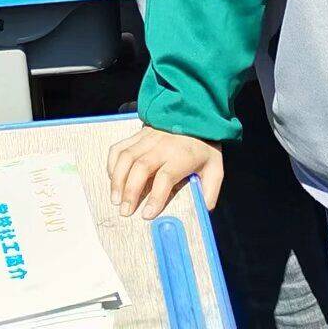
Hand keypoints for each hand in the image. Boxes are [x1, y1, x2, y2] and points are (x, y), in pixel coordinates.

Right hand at [107, 125, 223, 218]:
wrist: (196, 114)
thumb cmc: (204, 146)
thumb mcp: (215, 168)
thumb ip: (210, 190)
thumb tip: (203, 211)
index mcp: (182, 156)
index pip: (165, 177)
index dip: (155, 197)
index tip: (147, 214)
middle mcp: (162, 145)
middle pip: (141, 167)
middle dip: (130, 191)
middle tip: (125, 211)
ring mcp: (147, 138)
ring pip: (126, 157)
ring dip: (118, 179)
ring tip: (115, 199)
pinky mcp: (138, 133)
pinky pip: (120, 147)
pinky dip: (112, 163)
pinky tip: (113, 179)